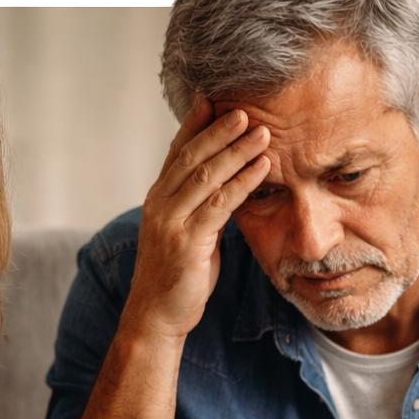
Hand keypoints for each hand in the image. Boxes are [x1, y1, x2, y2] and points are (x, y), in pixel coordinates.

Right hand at [127, 98, 270, 340]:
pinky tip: (261, 169)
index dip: (195, 125)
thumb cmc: (176, 278)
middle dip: (219, 131)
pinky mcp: (186, 242)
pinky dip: (242, 183)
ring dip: (236, 151)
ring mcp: (170, 223)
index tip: (213, 100)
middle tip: (245, 109)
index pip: (176, 153)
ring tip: (262, 133)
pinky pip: (218, 205)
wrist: (156, 317)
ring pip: (204, 176)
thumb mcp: (187, 235)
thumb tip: (226, 189)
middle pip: (190, 157)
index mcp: (157, 200)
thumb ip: (200, 209)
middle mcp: (159, 205)